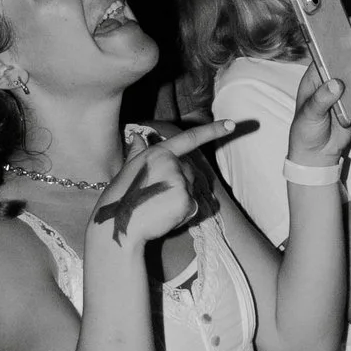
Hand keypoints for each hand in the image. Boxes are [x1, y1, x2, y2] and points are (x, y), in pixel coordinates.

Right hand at [95, 124, 240, 249]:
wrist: (118, 225)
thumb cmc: (120, 199)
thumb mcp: (128, 170)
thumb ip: (138, 153)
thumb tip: (138, 136)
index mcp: (158, 152)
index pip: (190, 138)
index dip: (212, 131)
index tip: (232, 124)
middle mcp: (172, 163)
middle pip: (190, 173)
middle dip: (180, 185)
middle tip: (156, 199)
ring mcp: (180, 181)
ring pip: (191, 191)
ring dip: (180, 201)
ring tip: (157, 208)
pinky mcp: (185, 199)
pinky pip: (192, 208)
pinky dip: (181, 215)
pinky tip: (164, 218)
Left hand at [286, 17, 350, 168]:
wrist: (318, 156)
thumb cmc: (306, 129)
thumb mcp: (308, 114)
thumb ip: (321, 100)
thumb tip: (336, 84)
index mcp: (318, 75)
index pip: (329, 50)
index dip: (340, 35)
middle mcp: (336, 78)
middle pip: (350, 56)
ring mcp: (350, 90)